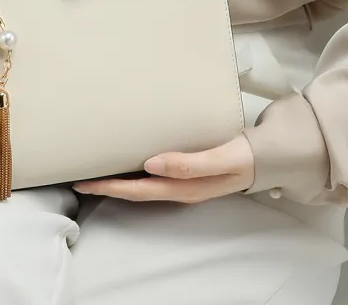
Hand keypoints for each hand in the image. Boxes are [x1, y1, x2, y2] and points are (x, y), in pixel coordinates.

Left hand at [73, 134, 254, 202]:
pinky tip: (126, 158)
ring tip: (96, 167)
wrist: (268, 157)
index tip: (84, 181)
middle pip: (135, 190)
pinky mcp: (185, 170)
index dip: (110, 187)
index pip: (138, 190)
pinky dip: (134, 168)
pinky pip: (153, 173)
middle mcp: (178, 188)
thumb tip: (149, 165)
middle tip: (79, 177)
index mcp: (184, 188)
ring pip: (142, 183)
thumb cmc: (244, 156)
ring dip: (118, 178)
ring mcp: (181, 181)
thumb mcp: (221, 159)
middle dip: (107, 185)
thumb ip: (188, 164)